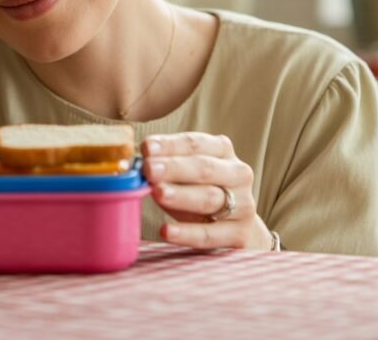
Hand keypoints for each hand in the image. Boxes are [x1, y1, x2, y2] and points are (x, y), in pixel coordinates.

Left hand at [141, 132, 272, 249]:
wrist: (237, 226)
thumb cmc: (200, 191)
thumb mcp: (185, 174)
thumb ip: (164, 167)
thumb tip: (134, 166)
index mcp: (222, 151)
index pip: (195, 143)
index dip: (170, 145)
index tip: (146, 147)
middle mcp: (237, 174)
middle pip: (204, 168)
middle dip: (174, 168)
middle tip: (148, 169)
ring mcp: (242, 204)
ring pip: (209, 198)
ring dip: (181, 195)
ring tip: (157, 193)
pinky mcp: (239, 234)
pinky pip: (209, 235)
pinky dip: (186, 233)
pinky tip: (166, 231)